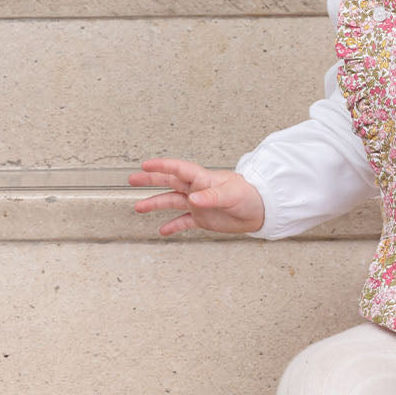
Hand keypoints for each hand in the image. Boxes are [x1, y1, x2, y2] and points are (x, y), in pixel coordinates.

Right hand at [129, 158, 264, 235]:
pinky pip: (183, 221)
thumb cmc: (250, 196)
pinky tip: (162, 230)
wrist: (261, 211)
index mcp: (203, 179)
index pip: (179, 169)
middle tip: (133, 179)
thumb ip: (212, 197)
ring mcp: (198, 204)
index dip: (162, 166)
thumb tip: (194, 199)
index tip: (146, 164)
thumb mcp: (231, 194)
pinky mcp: (203, 218)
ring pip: (172, 201)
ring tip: (139, 207)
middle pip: (170, 182)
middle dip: (151, 180)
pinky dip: (172, 225)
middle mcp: (197, 190)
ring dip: (156, 203)